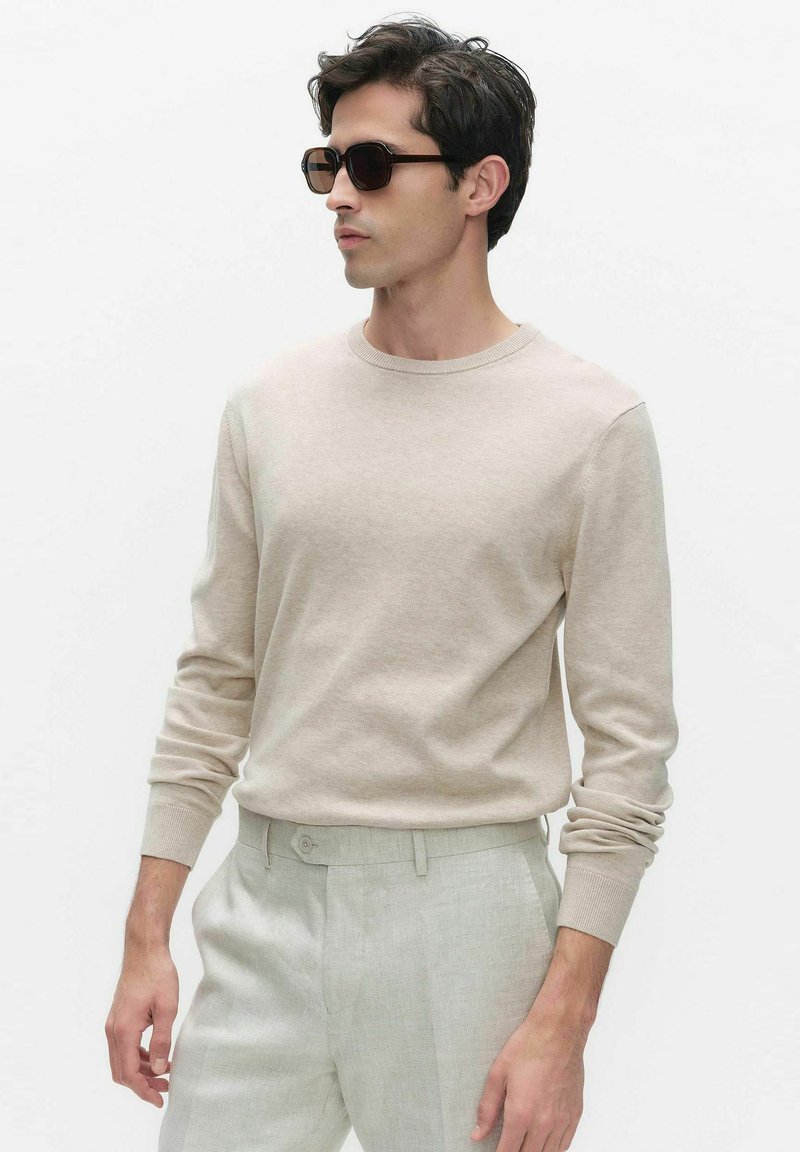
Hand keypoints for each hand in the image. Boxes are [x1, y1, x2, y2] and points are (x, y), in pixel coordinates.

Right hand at [105, 941, 178, 1107]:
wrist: (144, 949)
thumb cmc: (157, 973)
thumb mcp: (167, 1008)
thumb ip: (162, 1040)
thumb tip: (161, 1068)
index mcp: (124, 1030)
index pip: (129, 1073)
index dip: (144, 1090)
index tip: (160, 1099)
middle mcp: (113, 1030)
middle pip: (122, 1071)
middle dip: (142, 1084)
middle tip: (165, 1089)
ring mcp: (113, 1023)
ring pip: (122, 1060)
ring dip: (141, 1071)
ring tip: (165, 1073)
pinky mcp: (118, 1018)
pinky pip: (124, 1047)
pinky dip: (138, 1057)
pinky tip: (156, 1056)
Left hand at [470, 1009, 584, 1149]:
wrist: (559, 1031)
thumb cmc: (529, 1046)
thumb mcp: (498, 1073)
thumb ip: (487, 1108)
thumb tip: (477, 1134)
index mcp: (521, 1113)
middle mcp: (544, 1122)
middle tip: (507, 1147)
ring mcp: (562, 1120)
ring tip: (523, 1145)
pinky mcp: (575, 1114)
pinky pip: (565, 1145)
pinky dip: (553, 1150)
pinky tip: (543, 1144)